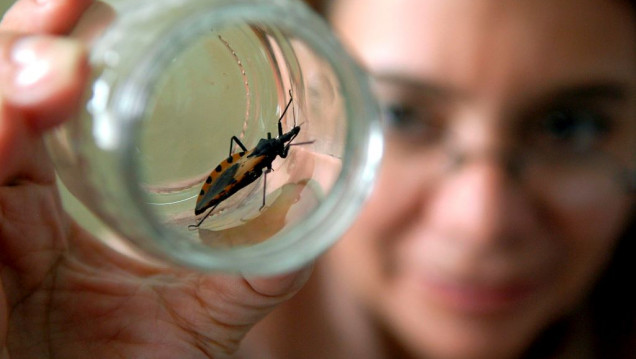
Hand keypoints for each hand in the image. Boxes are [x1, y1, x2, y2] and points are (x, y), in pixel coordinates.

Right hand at [0, 1, 310, 357]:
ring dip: (9, 75)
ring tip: (63, 62)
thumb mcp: (212, 304)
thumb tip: (317, 194)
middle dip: (27, 40)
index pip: (37, 104)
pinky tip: (22, 112)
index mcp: (53, 203)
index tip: (93, 6)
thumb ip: (261, 257)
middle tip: (74, 6)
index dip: (55, 47)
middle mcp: (9, 207)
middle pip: (0, 94)